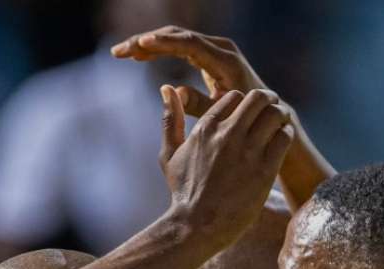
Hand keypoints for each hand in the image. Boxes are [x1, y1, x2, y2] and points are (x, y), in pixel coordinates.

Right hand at [112, 28, 266, 118]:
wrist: (264, 112)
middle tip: (119, 51)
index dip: (164, 43)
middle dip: (146, 42)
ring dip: (148, 44)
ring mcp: (214, 49)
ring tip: (121, 53)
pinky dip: (158, 49)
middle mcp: (220, 49)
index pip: (189, 44)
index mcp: (224, 62)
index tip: (140, 45)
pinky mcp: (208, 54)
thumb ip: (199, 103)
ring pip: (176, 37)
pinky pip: (179, 45)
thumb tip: (172, 91)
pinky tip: (139, 57)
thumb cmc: (245, 118)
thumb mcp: (220, 113)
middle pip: (178, 35)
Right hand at [158, 86, 293, 247]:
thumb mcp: (169, 154)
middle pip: (258, 97)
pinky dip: (285, 135)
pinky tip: (279, 144)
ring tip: (277, 127)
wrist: (196, 226)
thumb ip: (170, 119)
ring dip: (279, 116)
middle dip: (267, 101)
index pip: (234, 95)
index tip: (246, 115)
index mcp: (206, 128)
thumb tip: (167, 88)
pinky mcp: (264, 169)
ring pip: (275, 114)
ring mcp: (247, 151)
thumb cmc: (182, 193)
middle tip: (270, 111)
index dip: (242, 102)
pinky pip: (284, 137)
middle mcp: (227, 135)